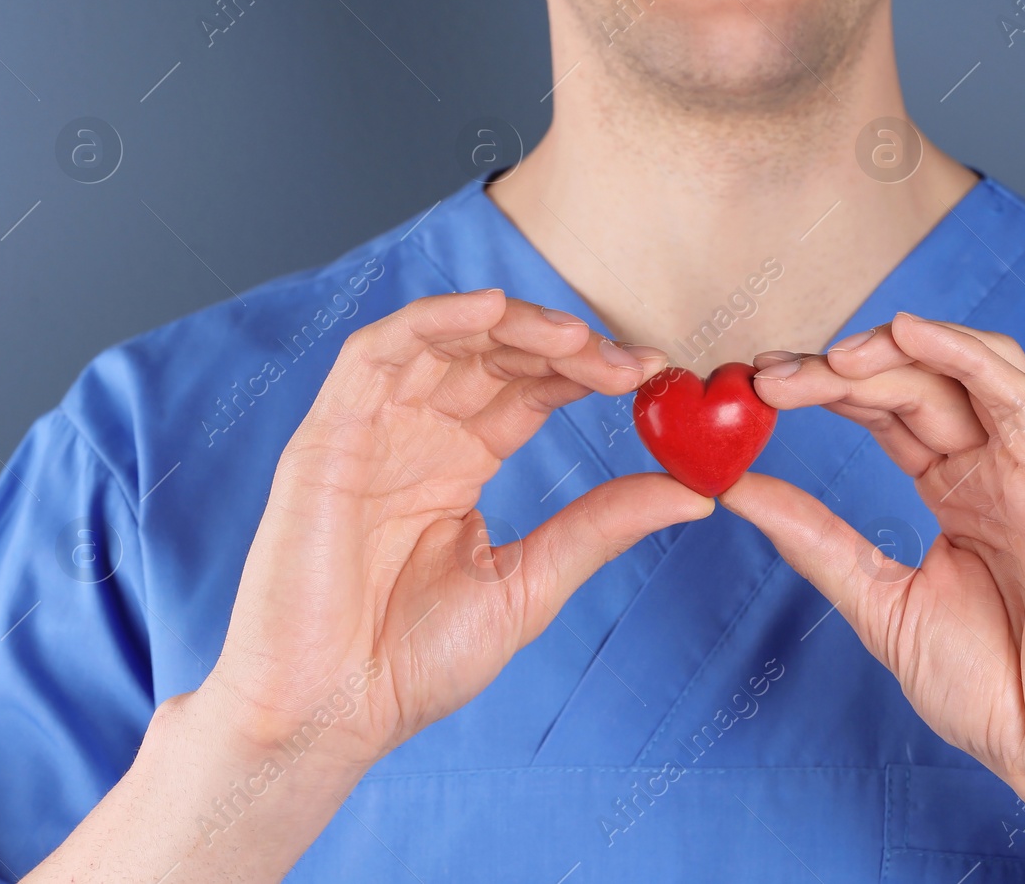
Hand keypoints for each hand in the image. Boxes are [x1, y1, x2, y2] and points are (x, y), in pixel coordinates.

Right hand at [28, 290, 712, 882]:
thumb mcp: (530, 583)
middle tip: (629, 365)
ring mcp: (371, 430)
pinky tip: (491, 309)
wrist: (330, 715)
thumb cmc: (412, 661)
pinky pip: (377, 354)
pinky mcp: (327, 436)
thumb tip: (698, 493)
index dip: (589, 372)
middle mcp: (417, 435)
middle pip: (494, 354)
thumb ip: (602, 526)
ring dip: (512, 325)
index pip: (530, 389)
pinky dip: (432, 319)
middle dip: (564, 347)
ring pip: (444, 339)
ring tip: (578, 339)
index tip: (656, 375)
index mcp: (459, 464)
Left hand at [723, 312, 1024, 882]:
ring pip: (961, 372)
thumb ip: (812, 537)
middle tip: (767, 378)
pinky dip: (963, 352)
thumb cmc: (988, 687)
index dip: (823, 387)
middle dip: (837, 371)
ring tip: (827, 359)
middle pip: (911, 383)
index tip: (755, 387)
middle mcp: (991, 466)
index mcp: (954, 488)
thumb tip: (732, 486)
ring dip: (892, 351)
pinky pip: (1016, 395)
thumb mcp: (876, 598)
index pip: (883, 410)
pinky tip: (907, 331)